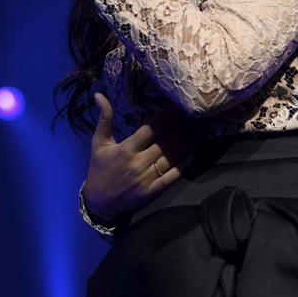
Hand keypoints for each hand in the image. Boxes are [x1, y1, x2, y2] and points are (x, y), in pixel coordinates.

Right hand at [82, 93, 200, 222]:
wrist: (98, 202)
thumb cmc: (99, 168)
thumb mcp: (98, 142)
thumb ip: (104, 119)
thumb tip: (99, 94)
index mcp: (126, 149)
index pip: (150, 129)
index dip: (165, 117)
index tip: (177, 106)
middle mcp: (137, 163)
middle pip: (164, 142)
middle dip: (180, 128)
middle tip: (195, 116)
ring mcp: (146, 178)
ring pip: (170, 158)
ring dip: (186, 144)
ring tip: (199, 131)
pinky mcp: (151, 191)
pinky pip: (170, 177)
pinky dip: (182, 166)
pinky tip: (193, 154)